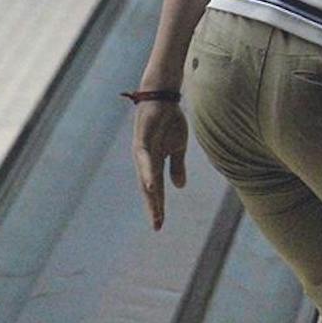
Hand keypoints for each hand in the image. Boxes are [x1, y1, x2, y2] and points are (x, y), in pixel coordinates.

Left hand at [132, 100, 188, 230]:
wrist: (163, 97)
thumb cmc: (170, 120)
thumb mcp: (178, 146)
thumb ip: (177, 166)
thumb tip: (179, 187)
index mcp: (155, 163)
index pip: (156, 190)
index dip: (158, 207)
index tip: (160, 225)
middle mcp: (145, 161)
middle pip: (149, 189)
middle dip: (153, 207)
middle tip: (158, 225)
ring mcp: (142, 151)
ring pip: (146, 177)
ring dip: (150, 194)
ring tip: (154, 211)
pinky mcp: (142, 140)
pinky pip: (145, 160)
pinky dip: (147, 173)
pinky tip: (151, 185)